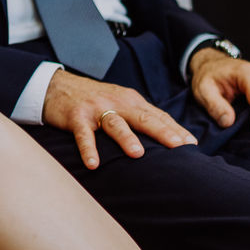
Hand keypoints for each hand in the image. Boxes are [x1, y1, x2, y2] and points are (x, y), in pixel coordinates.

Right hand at [42, 69, 196, 168]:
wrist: (56, 85)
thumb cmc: (93, 99)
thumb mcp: (120, 102)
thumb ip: (140, 116)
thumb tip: (169, 138)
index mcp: (131, 101)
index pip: (157, 115)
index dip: (175, 129)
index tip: (192, 145)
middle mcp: (117, 102)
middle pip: (143, 118)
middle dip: (162, 132)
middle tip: (178, 147)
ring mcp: (96, 108)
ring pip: (115, 123)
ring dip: (126, 138)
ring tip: (138, 154)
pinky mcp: (76, 116)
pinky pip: (83, 134)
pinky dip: (88, 148)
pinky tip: (93, 163)